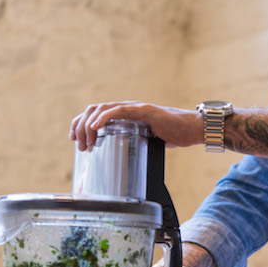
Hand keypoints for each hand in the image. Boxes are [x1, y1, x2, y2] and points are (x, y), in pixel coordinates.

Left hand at [69, 101, 202, 150]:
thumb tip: (123, 158)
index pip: (96, 113)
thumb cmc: (174, 135)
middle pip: (93, 109)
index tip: (75, 138)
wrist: (192, 129)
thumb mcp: (147, 141)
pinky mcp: (144, 111)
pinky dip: (104, 117)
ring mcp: (135, 108)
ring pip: (102, 109)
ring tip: (86, 141)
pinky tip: (95, 127)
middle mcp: (127, 108)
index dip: (81, 124)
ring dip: (88, 125)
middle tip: (80, 145)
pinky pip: (119, 111)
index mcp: (126, 115)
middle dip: (80, 126)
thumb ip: (134, 142)